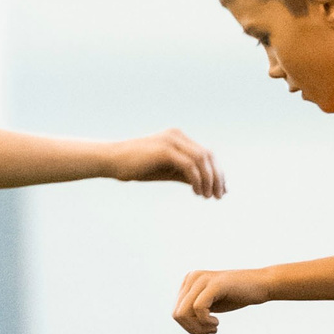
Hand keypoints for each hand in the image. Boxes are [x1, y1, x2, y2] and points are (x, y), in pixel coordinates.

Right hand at [111, 130, 225, 198]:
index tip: (221, 190)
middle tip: (220, 196)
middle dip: (217, 177)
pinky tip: (197, 192)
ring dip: (209, 180)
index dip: (217, 172)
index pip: (206, 154)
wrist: (111, 161)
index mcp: (178, 138)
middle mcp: (177, 136)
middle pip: (208, 156)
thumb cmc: (136, 167)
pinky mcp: (165, 149)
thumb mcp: (167, 172)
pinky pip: (189, 165)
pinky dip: (197, 180)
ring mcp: (171, 140)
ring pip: (202, 160)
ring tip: (209, 197)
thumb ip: (187, 176)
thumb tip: (208, 188)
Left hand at [173, 268, 266, 333]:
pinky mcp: (214, 284)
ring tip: (214, 328)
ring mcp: (202, 279)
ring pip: (183, 313)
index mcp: (189, 281)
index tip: (206, 329)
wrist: (262, 284)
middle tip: (211, 331)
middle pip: (177, 314)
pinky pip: (198, 309)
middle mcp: (192, 277)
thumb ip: (193, 308)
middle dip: (193, 329)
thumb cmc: (237, 295)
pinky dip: (206, 322)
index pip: (176, 311)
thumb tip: (180, 319)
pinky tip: (217, 323)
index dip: (189, 326)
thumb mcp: (211, 302)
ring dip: (198, 327)